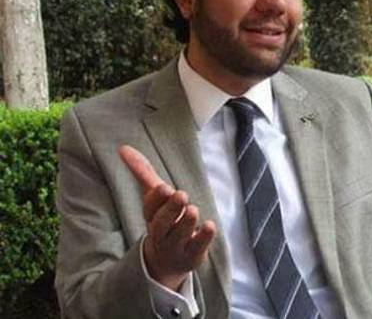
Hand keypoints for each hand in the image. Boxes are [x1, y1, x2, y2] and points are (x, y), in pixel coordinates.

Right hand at [119, 145, 215, 290]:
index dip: (156, 199)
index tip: (164, 187)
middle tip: (181, 194)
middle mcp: (161, 233)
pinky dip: (204, 237)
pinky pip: (198, 248)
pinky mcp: (192, 256)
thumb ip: (142, 172)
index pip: (150, 208)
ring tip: (192, 209)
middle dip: (171, 209)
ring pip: (181, 235)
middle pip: (163, 223)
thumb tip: (123, 148)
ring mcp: (177, 246)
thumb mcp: (153, 197)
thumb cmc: (162, 220)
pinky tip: (210, 225)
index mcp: (151, 217)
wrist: (165, 262)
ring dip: (187, 222)